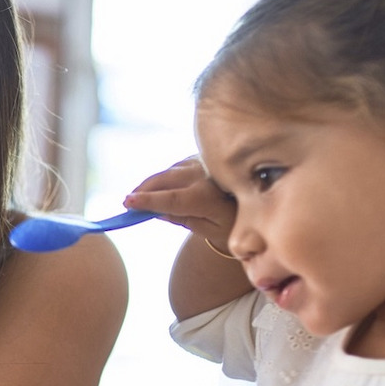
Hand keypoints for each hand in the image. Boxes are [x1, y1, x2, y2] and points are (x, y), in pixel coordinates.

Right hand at [122, 156, 236, 250]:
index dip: (148, 201)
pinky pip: (176, 167)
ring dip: (151, 183)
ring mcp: (204, 162)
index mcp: (208, 197)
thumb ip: (180, 219)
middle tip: (127, 202)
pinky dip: (164, 177)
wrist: (257, 203)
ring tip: (138, 196)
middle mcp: (205, 175)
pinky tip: (157, 187)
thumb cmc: (232, 222)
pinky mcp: (202, 157)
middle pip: (164, 180)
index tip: (128, 203)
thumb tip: (154, 212)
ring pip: (168, 171)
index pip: (171, 199)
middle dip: (143, 190)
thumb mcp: (207, 229)